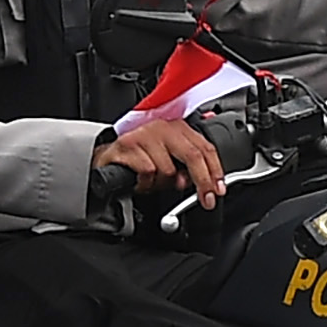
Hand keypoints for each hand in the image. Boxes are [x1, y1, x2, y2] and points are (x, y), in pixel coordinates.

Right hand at [104, 115, 225, 203]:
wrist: (108, 158)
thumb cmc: (140, 159)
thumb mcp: (169, 161)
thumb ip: (187, 168)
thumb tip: (198, 182)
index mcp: (178, 128)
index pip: (205, 147)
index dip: (215, 171)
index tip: (218, 189)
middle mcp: (163, 127)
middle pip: (192, 156)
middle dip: (202, 182)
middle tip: (205, 199)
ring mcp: (144, 135)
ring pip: (168, 168)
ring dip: (162, 183)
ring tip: (152, 181)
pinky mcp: (127, 145)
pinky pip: (147, 172)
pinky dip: (145, 183)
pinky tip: (139, 180)